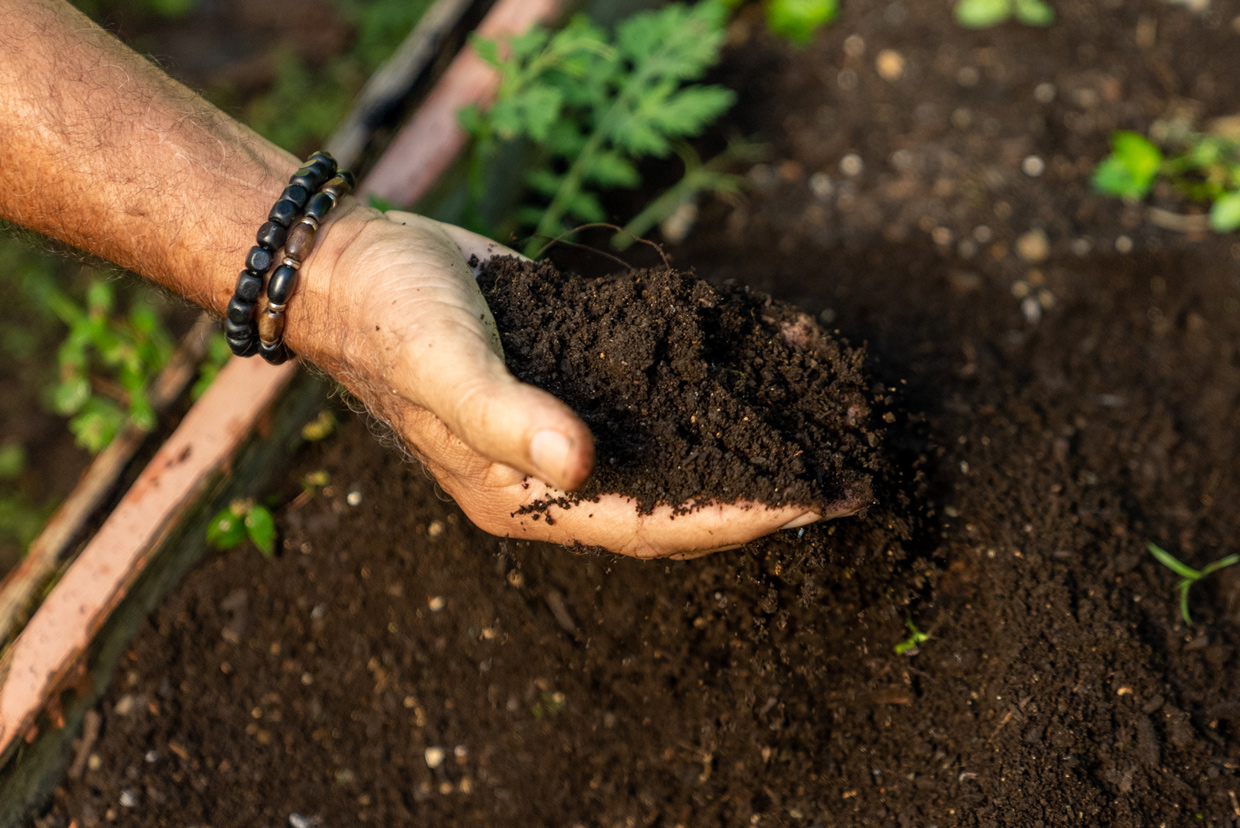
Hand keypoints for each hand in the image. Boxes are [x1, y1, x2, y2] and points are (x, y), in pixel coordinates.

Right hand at [302, 205, 849, 557]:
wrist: (357, 262)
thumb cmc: (389, 317)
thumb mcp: (442, 363)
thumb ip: (505, 416)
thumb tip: (580, 464)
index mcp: (523, 491)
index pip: (648, 525)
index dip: (731, 518)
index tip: (806, 506)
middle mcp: (555, 469)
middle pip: (676, 498)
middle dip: (758, 492)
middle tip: (841, 482)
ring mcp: (569, 422)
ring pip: (674, 445)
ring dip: (746, 439)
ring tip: (821, 428)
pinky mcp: (578, 373)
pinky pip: (657, 389)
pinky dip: (711, 379)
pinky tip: (761, 355)